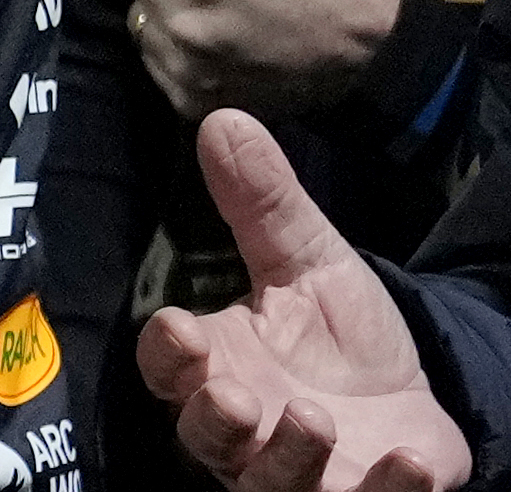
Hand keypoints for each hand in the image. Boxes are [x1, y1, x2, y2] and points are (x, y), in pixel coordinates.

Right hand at [138, 109, 467, 490]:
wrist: (407, 401)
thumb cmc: (337, 334)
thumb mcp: (308, 261)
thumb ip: (261, 203)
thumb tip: (222, 119)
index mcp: (216, 366)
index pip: (166, 368)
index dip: (168, 356)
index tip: (181, 328)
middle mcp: (243, 431)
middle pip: (205, 438)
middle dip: (213, 421)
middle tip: (233, 395)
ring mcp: (297, 476)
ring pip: (270, 483)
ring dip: (287, 457)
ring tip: (314, 417)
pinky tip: (406, 462)